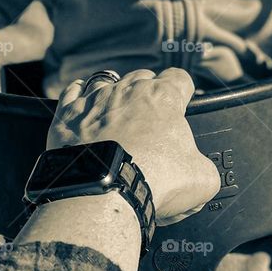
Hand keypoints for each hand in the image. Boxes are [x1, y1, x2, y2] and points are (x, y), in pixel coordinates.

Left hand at [47, 69, 220, 225]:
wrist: (103, 192)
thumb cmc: (155, 181)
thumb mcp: (202, 179)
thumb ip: (204, 166)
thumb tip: (200, 172)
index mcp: (164, 98)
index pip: (180, 78)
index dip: (183, 91)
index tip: (182, 103)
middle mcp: (128, 90)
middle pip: (142, 78)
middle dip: (147, 93)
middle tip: (149, 120)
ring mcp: (94, 99)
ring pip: (106, 81)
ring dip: (113, 94)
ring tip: (116, 115)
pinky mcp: (67, 115)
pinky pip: (72, 93)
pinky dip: (79, 100)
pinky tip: (84, 113)